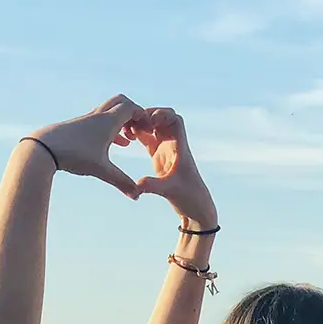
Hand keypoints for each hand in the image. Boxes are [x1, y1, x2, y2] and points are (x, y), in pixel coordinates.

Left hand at [28, 95, 143, 198]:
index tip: (149, 130)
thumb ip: (121, 182)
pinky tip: (114, 144)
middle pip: (121, 102)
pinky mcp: (79, 126)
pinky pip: (100, 121)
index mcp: (107, 122)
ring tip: (130, 139)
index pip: (131, 108)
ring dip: (122, 121)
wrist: (43, 147)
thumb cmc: (73, 155)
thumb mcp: (100, 170)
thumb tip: (137, 196)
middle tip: (140, 130)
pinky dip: (111, 128)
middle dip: (134, 113)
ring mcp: (87, 119)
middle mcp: (98, 116)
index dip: (143, 116)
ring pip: (110, 111)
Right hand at [128, 108, 215, 226]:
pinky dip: (138, 134)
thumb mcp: (169, 190)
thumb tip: (137, 185)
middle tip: (133, 122)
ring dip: (142, 123)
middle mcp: (174, 145)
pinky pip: (148, 139)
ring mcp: (166, 150)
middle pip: (163, 118)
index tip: (148, 121)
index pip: (175, 120)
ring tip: (127, 129)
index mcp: (180, 147)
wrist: (196, 209)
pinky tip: (127, 137)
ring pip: (154, 127)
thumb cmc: (189, 198)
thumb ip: (153, 186)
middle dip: (148, 115)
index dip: (162, 115)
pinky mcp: (159, 158)